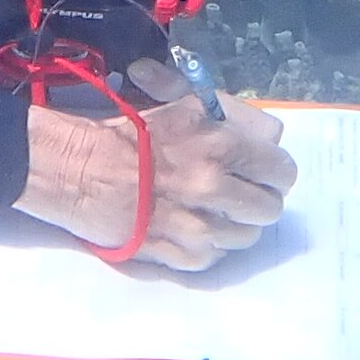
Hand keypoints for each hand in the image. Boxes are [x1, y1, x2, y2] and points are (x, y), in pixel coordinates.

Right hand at [23, 86, 294, 271]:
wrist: (78, 170)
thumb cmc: (129, 130)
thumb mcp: (181, 102)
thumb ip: (230, 112)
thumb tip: (268, 131)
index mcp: (220, 144)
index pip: (281, 168)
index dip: (271, 169)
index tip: (259, 170)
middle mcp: (215, 188)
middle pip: (270, 207)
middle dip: (258, 198)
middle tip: (237, 192)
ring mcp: (199, 226)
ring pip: (248, 237)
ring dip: (234, 224)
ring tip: (212, 211)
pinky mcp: (181, 255)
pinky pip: (216, 257)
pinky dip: (208, 245)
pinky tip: (189, 227)